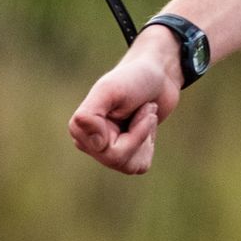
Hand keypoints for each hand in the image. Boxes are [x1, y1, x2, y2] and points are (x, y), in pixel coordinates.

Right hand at [68, 29, 181, 175]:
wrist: (159, 74)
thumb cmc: (134, 78)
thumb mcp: (110, 90)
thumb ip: (91, 115)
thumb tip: (94, 144)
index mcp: (81, 128)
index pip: (108, 152)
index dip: (132, 133)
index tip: (134, 105)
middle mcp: (90, 142)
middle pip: (119, 160)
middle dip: (140, 133)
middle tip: (145, 108)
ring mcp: (108, 149)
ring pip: (130, 166)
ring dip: (145, 136)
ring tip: (144, 113)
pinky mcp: (126, 153)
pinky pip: (140, 166)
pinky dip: (149, 144)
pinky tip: (145, 124)